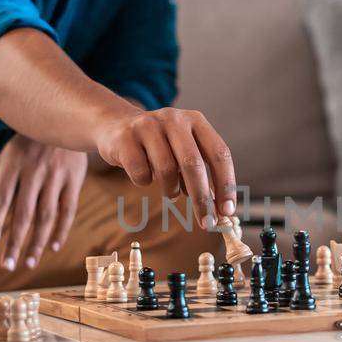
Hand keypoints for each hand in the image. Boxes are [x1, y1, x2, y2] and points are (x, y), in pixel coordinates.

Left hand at [0, 134, 88, 271]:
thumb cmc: (27, 144)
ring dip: (37, 242)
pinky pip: (68, 209)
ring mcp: (56, 175)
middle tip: (8, 265)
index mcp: (12, 165)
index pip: (2, 199)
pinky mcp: (74, 178)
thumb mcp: (8, 159)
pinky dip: (61, 230)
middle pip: (24, 212)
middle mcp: (34, 171)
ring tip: (28, 263)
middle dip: (15, 241)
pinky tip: (53, 248)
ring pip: (46, 215)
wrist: (63, 117)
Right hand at [94, 107, 237, 227]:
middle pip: (193, 164)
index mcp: (196, 121)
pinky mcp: (125, 138)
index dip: (225, 184)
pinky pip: (140, 173)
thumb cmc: (158, 146)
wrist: (115, 126)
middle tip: (206, 222)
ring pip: (166, 170)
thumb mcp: (183, 151)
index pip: (219, 154)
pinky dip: (144, 182)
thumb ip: (202, 174)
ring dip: (170, 190)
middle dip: (202, 198)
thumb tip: (219, 210)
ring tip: (169, 192)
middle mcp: (174, 119)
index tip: (226, 211)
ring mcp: (148, 126)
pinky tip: (143, 175)